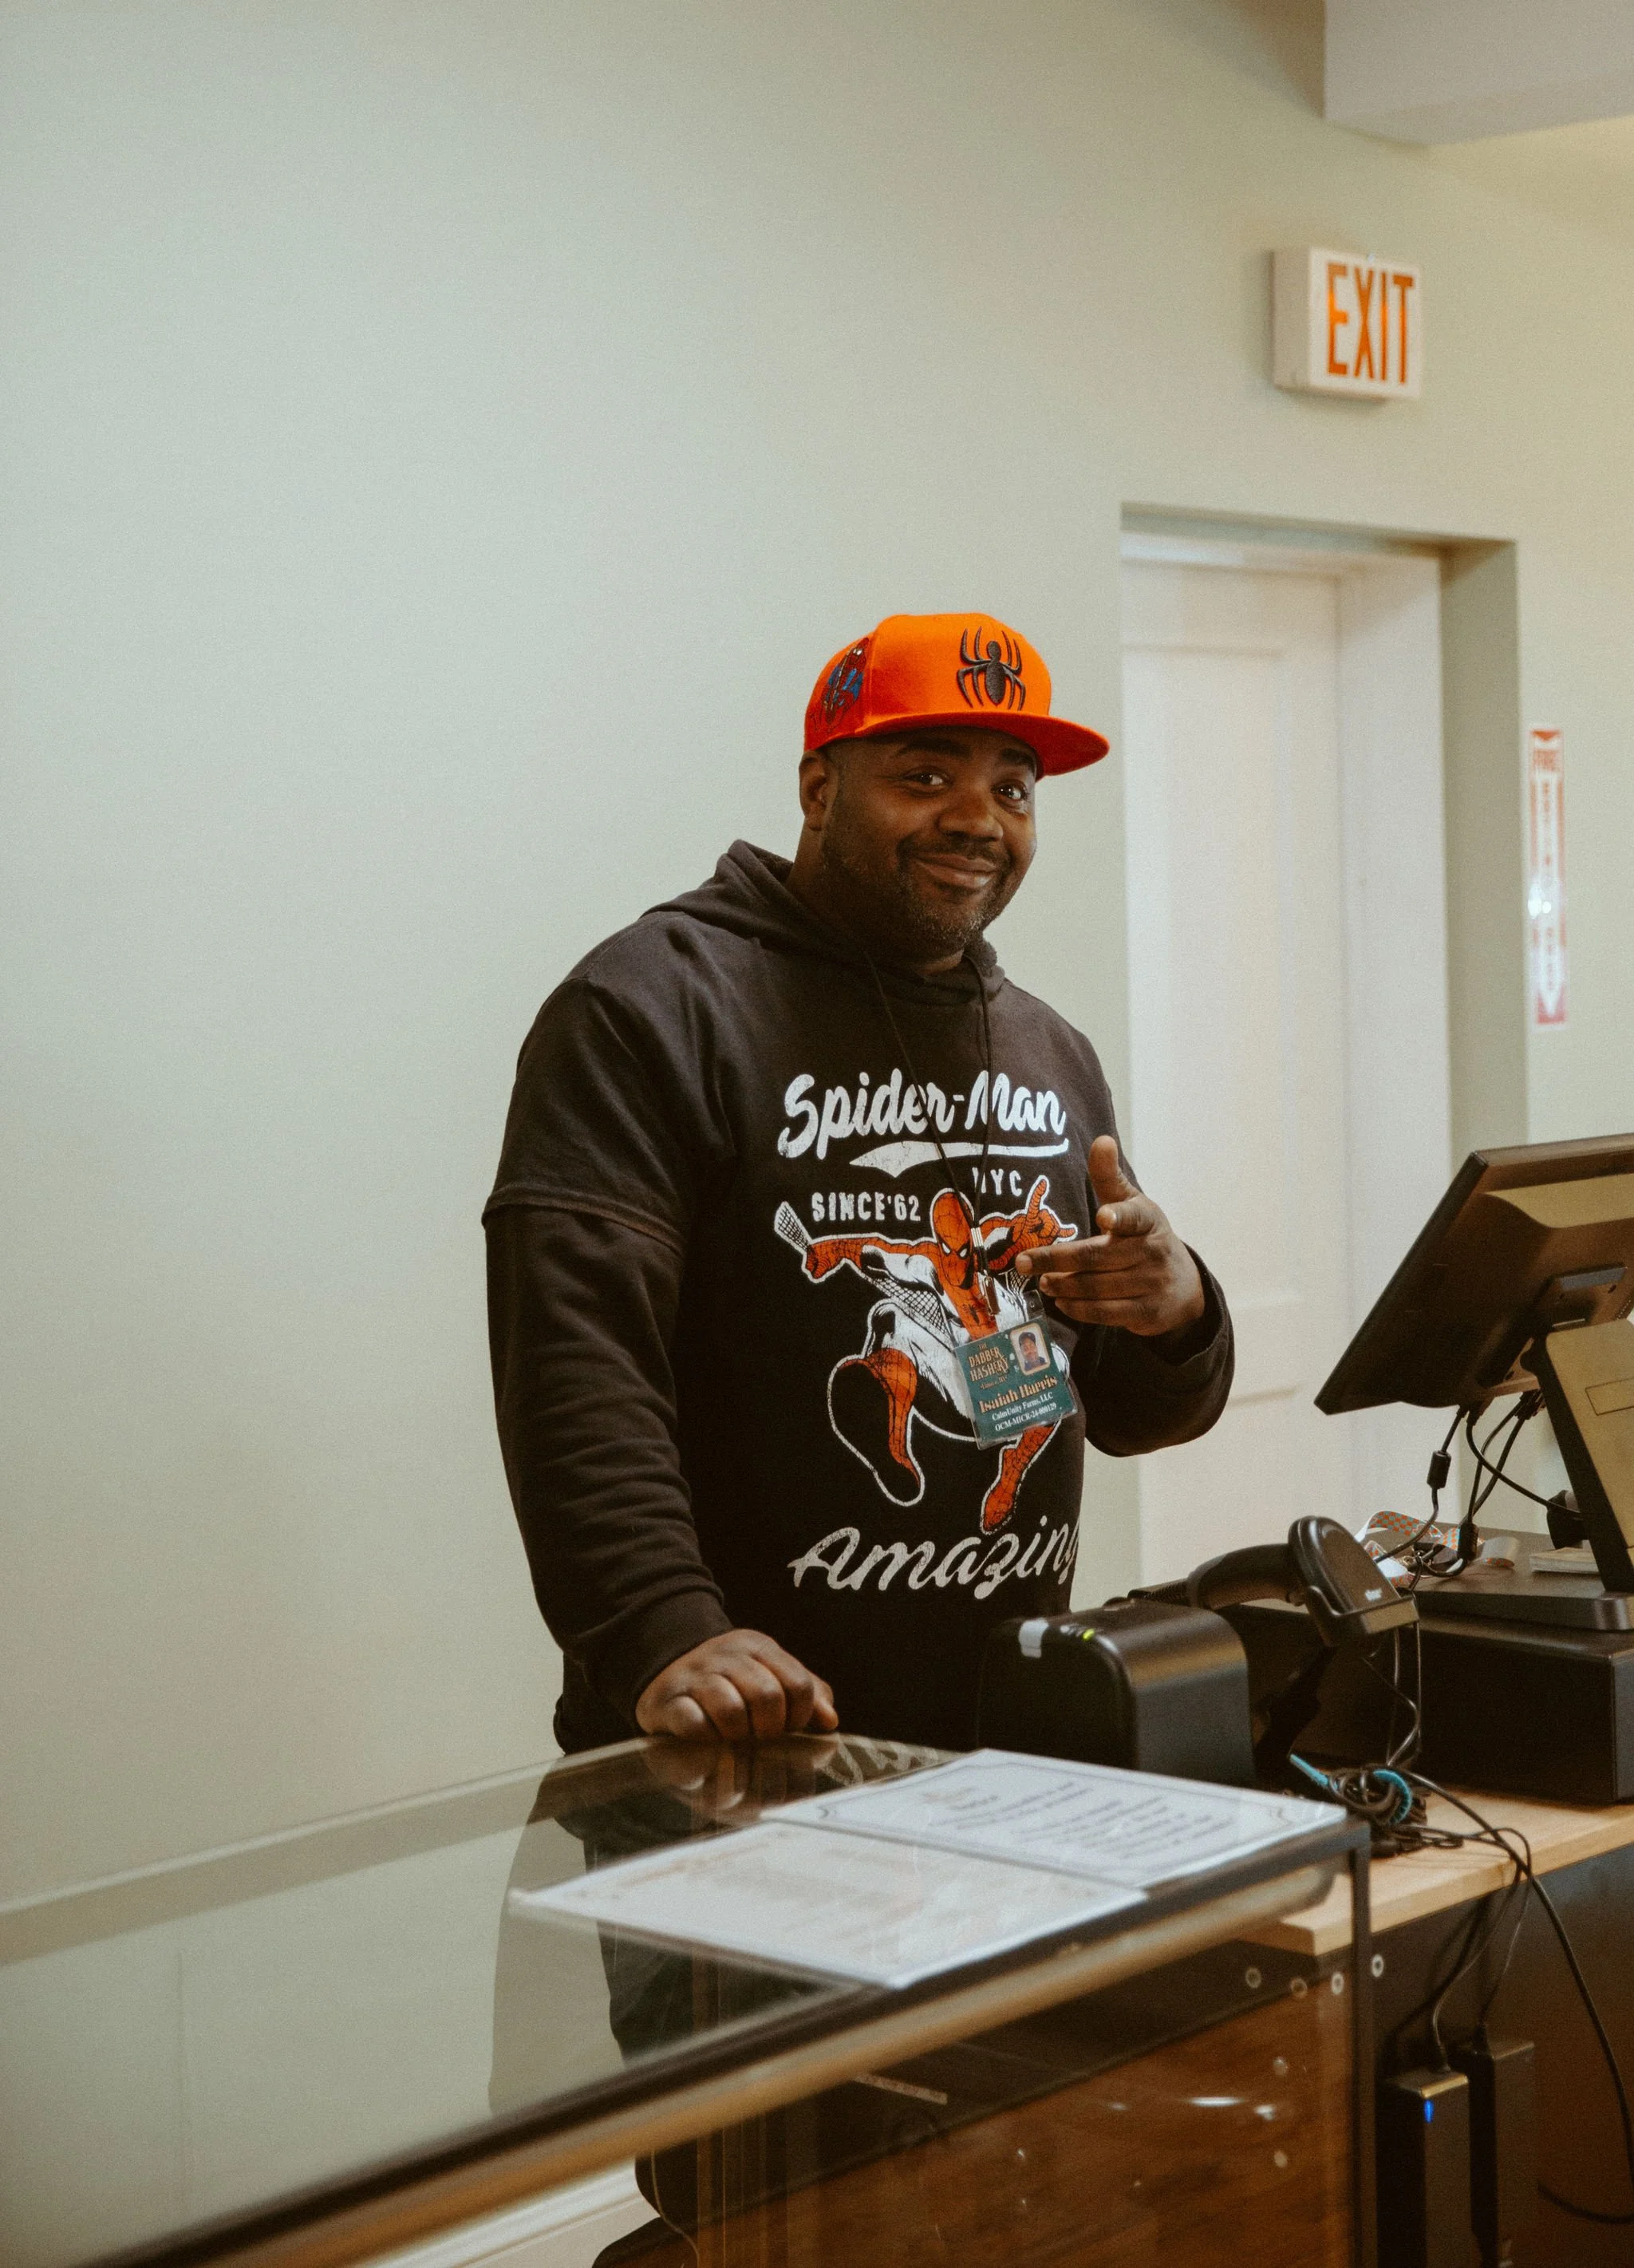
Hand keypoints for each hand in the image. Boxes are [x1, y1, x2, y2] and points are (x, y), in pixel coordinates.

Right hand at [636, 1629, 838, 1740]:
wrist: (666, 1674)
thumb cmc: (730, 1684)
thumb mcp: (770, 1676)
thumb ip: (807, 1694)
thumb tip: (830, 1720)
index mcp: (757, 1647)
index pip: (799, 1684)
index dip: (800, 1716)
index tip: (788, 1727)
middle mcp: (725, 1655)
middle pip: (768, 1696)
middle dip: (770, 1728)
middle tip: (760, 1737)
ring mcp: (694, 1676)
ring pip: (731, 1709)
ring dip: (737, 1735)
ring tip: (734, 1738)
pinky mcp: (668, 1701)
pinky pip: (694, 1724)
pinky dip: (706, 1738)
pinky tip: (708, 1738)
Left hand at [1015, 1135, 1205, 1339]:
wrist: (1184, 1287)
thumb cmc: (1145, 1238)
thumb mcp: (1133, 1206)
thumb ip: (1110, 1178)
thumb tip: (1101, 1139)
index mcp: (1148, 1221)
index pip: (1134, 1217)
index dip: (1119, 1216)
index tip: (1104, 1216)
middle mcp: (1153, 1252)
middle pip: (1097, 1257)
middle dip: (1056, 1260)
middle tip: (1023, 1262)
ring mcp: (1152, 1285)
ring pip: (1097, 1288)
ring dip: (1063, 1286)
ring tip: (1042, 1281)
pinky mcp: (1147, 1313)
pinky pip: (1106, 1313)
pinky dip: (1079, 1309)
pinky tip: (1061, 1301)